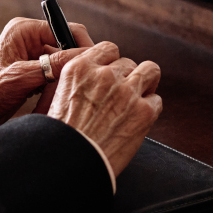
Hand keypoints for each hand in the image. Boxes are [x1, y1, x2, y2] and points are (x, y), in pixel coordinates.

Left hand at [0, 18, 93, 134]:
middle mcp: (29, 39)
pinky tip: (56, 97)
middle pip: (67, 46)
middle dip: (74, 63)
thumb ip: (52, 66)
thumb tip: (84, 56)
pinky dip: (58, 85)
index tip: (94, 64)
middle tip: (82, 81)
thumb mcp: (22, 78)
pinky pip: (55, 74)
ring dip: (66, 76)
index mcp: (24, 30)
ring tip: (68, 92)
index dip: (82, 45)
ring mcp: (31, 56)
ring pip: (63, 62)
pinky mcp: (32, 72)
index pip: (66, 29)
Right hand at [47, 42, 162, 173]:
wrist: (70, 163)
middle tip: (122, 95)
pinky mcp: (144, 111)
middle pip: (128, 62)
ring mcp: (127, 91)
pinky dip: (150, 109)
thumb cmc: (61, 139)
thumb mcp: (55, 100)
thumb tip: (89, 80)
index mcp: (79, 69)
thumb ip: (77, 82)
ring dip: (146, 82)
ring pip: (150, 71)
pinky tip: (138, 120)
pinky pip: (157, 101)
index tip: (113, 71)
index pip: (107, 48)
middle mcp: (104, 75)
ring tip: (141, 96)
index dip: (112, 61)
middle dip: (127, 77)